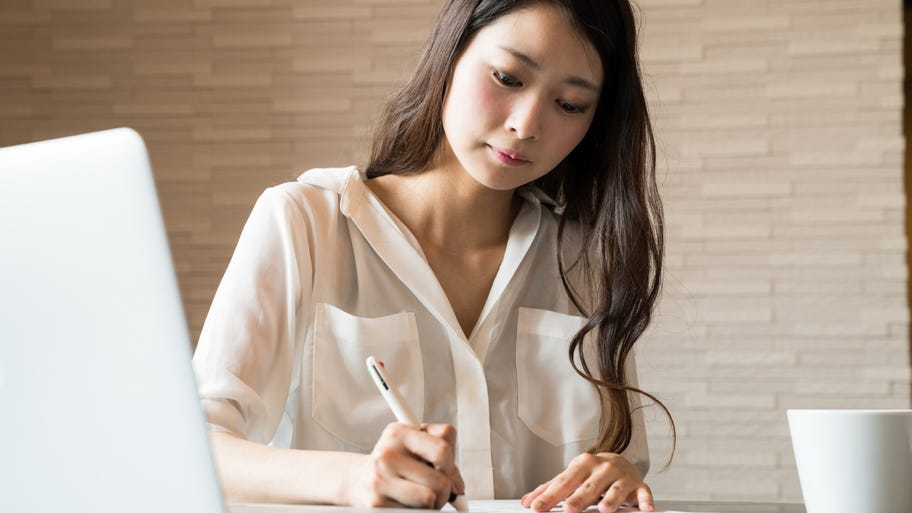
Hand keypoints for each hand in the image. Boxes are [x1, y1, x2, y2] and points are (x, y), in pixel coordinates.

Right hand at [344, 422, 464, 508]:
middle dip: (444, 490)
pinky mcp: (377, 504)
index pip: (443, 449)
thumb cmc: (395, 462)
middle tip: (434, 488)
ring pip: (430, 499)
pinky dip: (417, 511)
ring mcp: (380, 480)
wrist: (358, 479)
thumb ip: (442, 455)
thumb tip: (457, 487)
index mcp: (398, 433)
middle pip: (440, 481)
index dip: (451, 464)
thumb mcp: (415, 446)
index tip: (444, 469)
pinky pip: (415, 512)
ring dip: (431, 503)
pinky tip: (406, 502)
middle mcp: (387, 455)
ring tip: (420, 495)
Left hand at [520, 452, 652, 512]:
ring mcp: (621, 477)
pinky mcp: (639, 486)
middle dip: (579, 498)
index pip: (563, 482)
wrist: (621, 462)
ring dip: (611, 499)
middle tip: (569, 509)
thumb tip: (527, 501)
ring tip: (604, 509)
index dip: (549, 496)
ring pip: (615, 489)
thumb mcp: (571, 477)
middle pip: (588, 486)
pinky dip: (644, 501)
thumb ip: (550, 489)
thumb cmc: (592, 473)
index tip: (536, 508)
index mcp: (582, 465)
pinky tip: (644, 509)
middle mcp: (602, 468)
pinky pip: (643, 493)